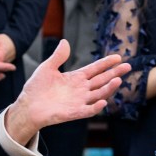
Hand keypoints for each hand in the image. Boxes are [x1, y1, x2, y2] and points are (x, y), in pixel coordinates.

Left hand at [4, 39, 129, 145]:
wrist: (28, 105)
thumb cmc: (37, 87)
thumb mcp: (47, 68)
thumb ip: (58, 57)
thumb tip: (65, 42)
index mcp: (76, 78)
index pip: (95, 69)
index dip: (106, 63)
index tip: (118, 57)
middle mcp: (81, 89)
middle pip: (101, 80)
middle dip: (114, 73)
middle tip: (128, 66)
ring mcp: (79, 101)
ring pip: (98, 94)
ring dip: (109, 88)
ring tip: (118, 80)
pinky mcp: (74, 113)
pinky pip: (88, 110)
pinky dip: (96, 107)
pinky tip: (102, 101)